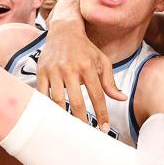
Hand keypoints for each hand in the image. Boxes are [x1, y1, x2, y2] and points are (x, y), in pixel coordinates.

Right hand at [37, 0, 124, 131]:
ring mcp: (54, 70)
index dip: (101, 114)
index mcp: (88, 66)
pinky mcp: (41, 71)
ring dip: (64, 117)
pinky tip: (53, 117)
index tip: (104, 128)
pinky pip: (43, 95)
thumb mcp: (102, 61)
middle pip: (76, 102)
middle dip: (82, 121)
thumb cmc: (86, 49)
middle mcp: (70, 68)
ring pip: (58, 101)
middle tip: (86, 133)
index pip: (97, 96)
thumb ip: (110, 82)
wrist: (64, 31)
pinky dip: (48, 107)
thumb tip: (122, 98)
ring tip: (70, 128)